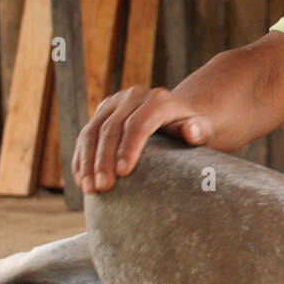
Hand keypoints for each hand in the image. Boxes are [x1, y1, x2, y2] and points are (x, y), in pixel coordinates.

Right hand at [72, 86, 213, 194]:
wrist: (176, 115)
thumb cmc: (191, 129)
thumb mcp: (202, 129)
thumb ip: (199, 130)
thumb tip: (191, 131)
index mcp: (158, 100)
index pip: (139, 123)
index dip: (129, 147)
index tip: (123, 173)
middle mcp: (133, 96)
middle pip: (112, 128)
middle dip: (104, 160)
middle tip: (102, 187)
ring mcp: (114, 103)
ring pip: (92, 131)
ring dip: (87, 161)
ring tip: (88, 188)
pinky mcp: (101, 112)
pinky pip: (85, 135)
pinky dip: (80, 158)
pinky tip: (80, 179)